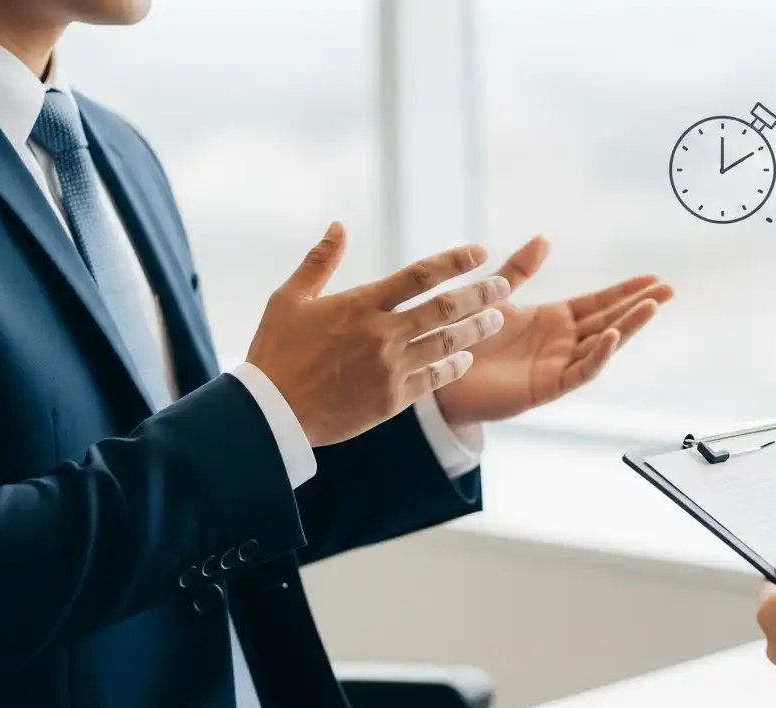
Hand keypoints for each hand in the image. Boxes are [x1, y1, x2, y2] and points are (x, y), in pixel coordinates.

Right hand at [246, 222, 508, 446]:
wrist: (271, 413)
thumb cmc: (276, 352)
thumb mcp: (289, 299)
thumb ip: (319, 261)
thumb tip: (338, 226)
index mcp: (360, 305)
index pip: (420, 275)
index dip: (454, 261)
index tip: (480, 252)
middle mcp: (381, 334)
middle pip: (445, 309)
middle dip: (480, 294)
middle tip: (504, 286)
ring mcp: (390, 368)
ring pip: (446, 344)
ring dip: (476, 330)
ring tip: (497, 320)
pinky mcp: (392, 399)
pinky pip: (434, 379)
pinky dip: (454, 367)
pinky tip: (466, 358)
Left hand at [432, 236, 673, 427]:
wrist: (438, 375)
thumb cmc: (464, 338)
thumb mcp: (495, 295)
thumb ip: (519, 269)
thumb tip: (544, 239)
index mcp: (553, 320)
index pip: (598, 302)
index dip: (625, 290)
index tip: (652, 277)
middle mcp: (561, 343)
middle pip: (609, 320)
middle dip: (638, 305)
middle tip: (668, 289)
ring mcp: (557, 365)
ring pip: (602, 345)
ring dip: (627, 326)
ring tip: (651, 306)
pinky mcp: (546, 387)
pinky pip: (579, 371)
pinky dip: (598, 355)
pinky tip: (612, 335)